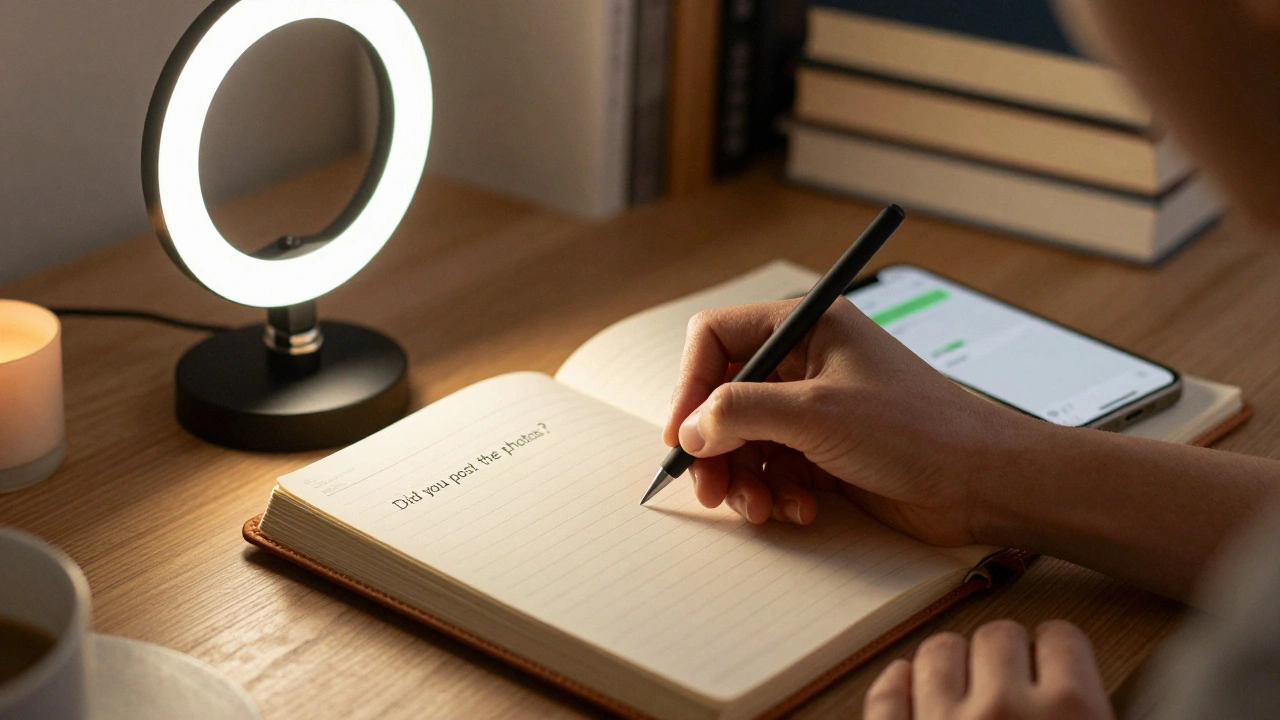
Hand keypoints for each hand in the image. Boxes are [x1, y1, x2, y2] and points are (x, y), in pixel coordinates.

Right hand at [663, 299, 1044, 545]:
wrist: (983, 483)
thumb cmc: (918, 431)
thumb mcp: (817, 415)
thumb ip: (742, 411)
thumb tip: (692, 426)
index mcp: (806, 326)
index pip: (717, 338)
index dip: (690, 384)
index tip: (683, 434)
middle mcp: (807, 361)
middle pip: (724, 396)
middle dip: (716, 446)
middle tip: (711, 489)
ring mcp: (815, 408)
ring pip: (745, 439)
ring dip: (745, 478)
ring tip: (761, 508)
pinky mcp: (826, 450)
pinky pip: (774, 468)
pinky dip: (776, 492)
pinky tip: (799, 510)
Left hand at [865, 620, 1113, 719]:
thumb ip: (1091, 707)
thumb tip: (1083, 684)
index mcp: (1072, 713)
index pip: (1061, 638)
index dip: (1057, 655)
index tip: (1054, 666)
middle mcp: (1004, 711)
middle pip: (998, 635)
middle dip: (1005, 656)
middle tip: (1011, 682)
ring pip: (938, 651)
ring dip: (953, 665)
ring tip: (966, 690)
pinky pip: (887, 695)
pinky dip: (898, 688)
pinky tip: (912, 692)